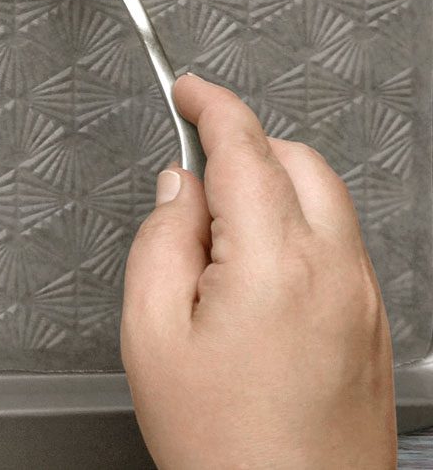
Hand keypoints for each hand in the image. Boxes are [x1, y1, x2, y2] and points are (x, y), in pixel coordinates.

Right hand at [121, 74, 393, 469]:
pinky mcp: (373, 328)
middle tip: (192, 170)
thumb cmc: (225, 444)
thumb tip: (178, 191)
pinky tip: (253, 277)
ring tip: (216, 237)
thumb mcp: (150, 335)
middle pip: (300, 161)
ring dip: (276, 188)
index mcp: (275, 262)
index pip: (247, 148)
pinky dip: (300, 230)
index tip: (188, 89)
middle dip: (248, 146)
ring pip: (327, 201)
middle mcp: (335, 271)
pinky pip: (341, 246)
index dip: (212, 105)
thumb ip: (159, 242)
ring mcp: (363, 300)